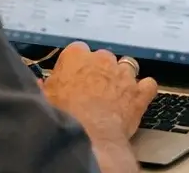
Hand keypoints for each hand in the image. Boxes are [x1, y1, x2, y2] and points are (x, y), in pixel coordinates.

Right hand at [43, 42, 158, 139]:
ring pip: (126, 67)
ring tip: (112, 96)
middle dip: (99, 71)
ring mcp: (124, 74)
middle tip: (91, 90)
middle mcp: (103, 59)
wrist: (88, 137)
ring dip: (120, 79)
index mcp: (77, 56)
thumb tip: (40, 84)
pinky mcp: (139, 92)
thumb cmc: (63, 116)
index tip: (72, 77)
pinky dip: (143, 90)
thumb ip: (46, 85)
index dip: (75, 65)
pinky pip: (147, 84)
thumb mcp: (44, 98)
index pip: (77, 51)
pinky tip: (136, 98)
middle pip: (103, 58)